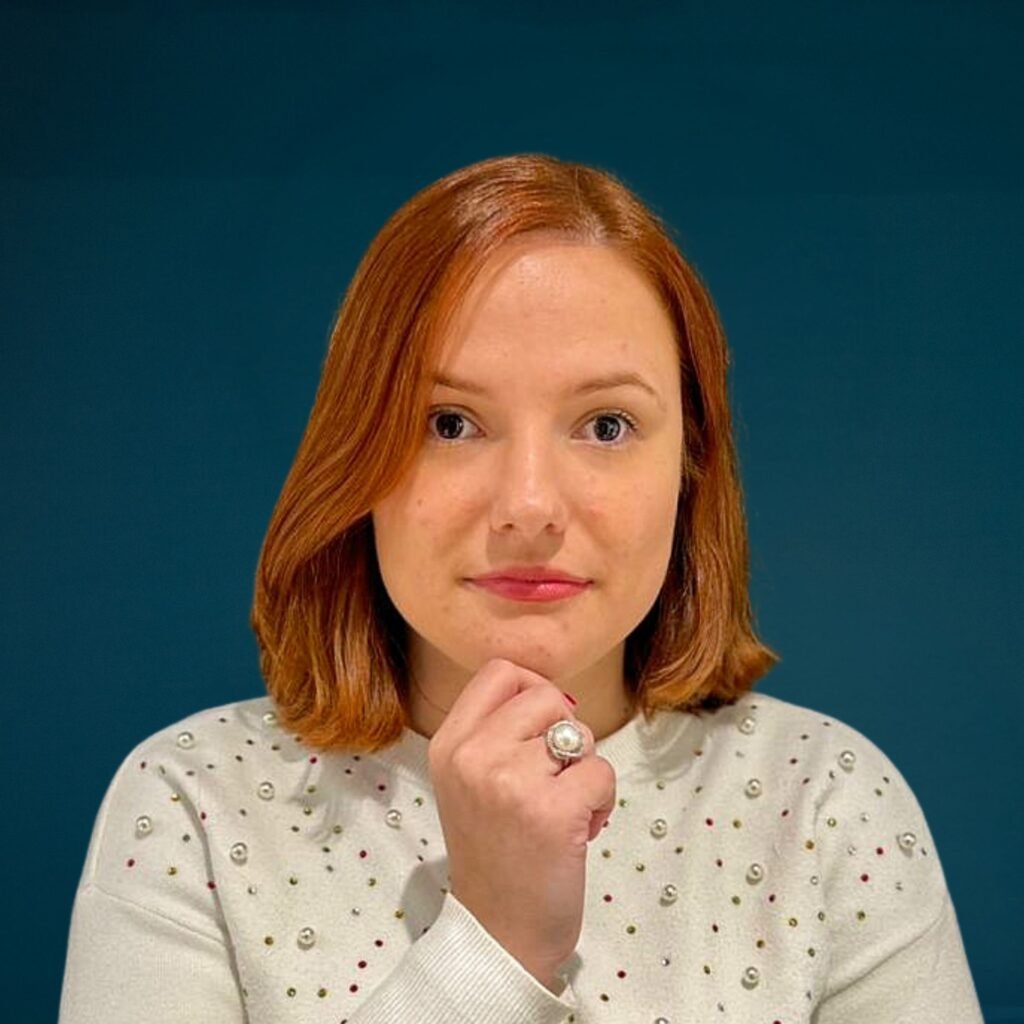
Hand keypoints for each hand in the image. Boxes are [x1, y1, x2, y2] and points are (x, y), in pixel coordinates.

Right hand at [427, 657, 616, 990]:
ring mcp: (510, 781)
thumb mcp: (468, 783)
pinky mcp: (552, 811)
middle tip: (553, 780)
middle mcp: (472, 755)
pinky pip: (602, 771)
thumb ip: (497, 734)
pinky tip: (580, 830)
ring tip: (564, 809)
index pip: (500, 672)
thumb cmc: (493, 855)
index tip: (542, 728)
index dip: (533, 689)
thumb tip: (556, 695)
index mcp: (448, 745)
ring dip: (584, 770)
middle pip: (546, 697)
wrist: (498, 934)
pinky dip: (603, 800)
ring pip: (579, 734)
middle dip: (564, 735)